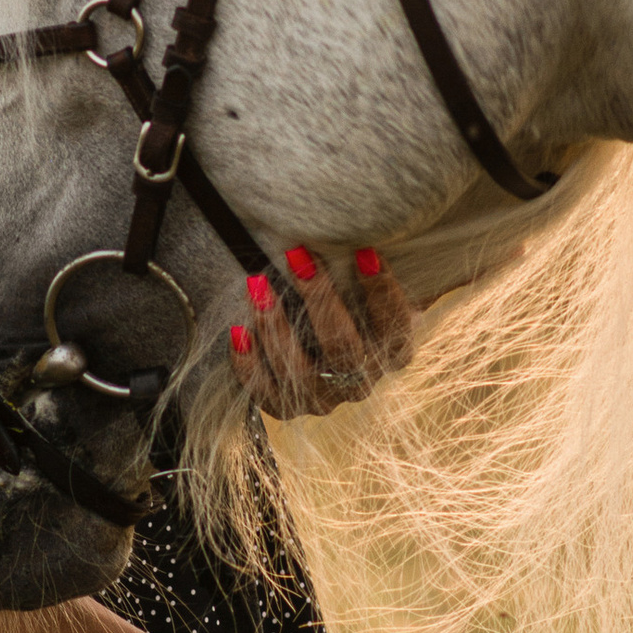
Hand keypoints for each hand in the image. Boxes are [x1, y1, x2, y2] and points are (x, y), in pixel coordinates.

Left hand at [230, 245, 417, 417]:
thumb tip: (381, 227)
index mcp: (395, 349)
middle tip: (296, 256)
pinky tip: (237, 332)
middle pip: (343, 347)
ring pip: (300, 373)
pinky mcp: (290, 405)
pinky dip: (249, 366)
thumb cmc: (353, 293)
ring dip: (275, 326)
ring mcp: (325, 397)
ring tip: (257, 284)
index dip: (381, 289)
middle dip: (318, 299)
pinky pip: (267, 395)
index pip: (394, 322)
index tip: (363, 251)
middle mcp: (363, 379)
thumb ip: (382, 260)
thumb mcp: (373, 279)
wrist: (321, 333)